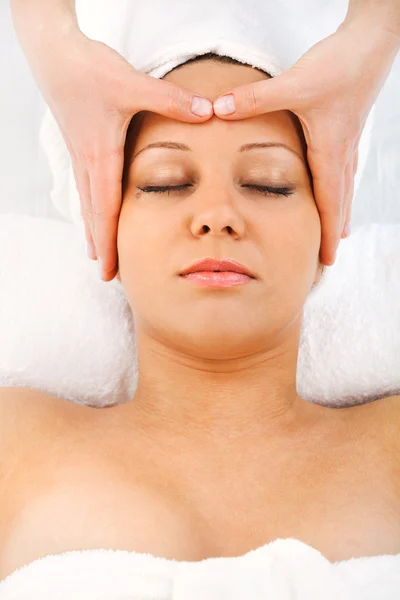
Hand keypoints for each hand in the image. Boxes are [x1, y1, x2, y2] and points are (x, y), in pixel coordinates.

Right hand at [30, 29, 213, 280]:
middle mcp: (88, 162)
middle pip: (94, 215)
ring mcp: (81, 156)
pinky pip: (86, 187)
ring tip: (98, 253)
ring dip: (93, 230)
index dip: (108, 243)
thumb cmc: (88, 69)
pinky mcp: (81, 145)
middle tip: (108, 275)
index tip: (110, 271)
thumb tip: (207, 112)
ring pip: (87, 203)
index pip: (105, 211)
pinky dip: (91, 208)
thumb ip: (172, 100)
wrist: (54, 53)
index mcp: (101, 156)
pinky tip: (95, 211)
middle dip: (101, 246)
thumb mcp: (132, 83)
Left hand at [213, 21, 398, 265]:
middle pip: (339, 202)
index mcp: (329, 151)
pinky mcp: (347, 129)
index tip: (327, 259)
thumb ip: (254, 99)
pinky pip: (344, 169)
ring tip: (338, 232)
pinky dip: (341, 188)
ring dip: (340, 212)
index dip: (327, 232)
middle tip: (329, 258)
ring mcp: (347, 142)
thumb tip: (219, 109)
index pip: (329, 203)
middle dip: (334, 231)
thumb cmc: (339, 65)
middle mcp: (341, 152)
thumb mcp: (294, 84)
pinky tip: (337, 187)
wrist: (370, 44)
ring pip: (344, 187)